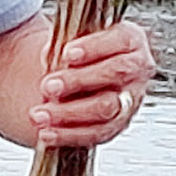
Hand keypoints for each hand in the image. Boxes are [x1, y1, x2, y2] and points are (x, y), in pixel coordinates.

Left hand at [30, 20, 153, 147]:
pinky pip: (96, 133)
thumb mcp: (73, 41)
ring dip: (68, 112)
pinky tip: (47, 133)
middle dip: (78, 80)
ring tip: (40, 114)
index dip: (94, 47)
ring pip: (105, 108)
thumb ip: (65, 43)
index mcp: (129, 41)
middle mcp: (135, 71)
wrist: (78, 79)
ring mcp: (130, 100)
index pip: (120, 40)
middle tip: (48, 86)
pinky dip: (68, 135)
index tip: (67, 54)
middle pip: (114, 73)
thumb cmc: (79, 54)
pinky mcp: (116, 125)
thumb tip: (50, 56)